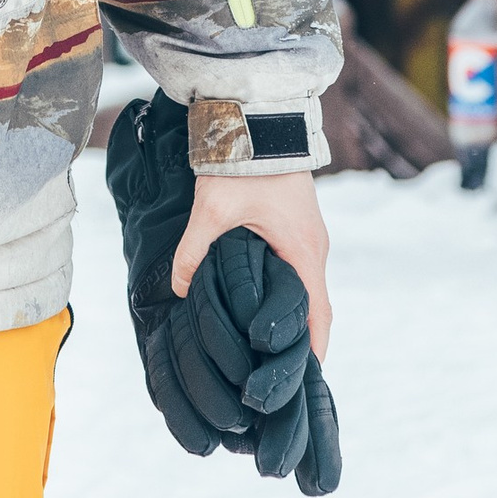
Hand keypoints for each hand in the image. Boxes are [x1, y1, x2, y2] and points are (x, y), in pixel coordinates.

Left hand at [105, 95, 342, 496]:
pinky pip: (299, 271)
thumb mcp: (213, 210)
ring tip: (272, 353)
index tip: (303, 385)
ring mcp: (308, 235)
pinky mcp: (297, 224)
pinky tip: (266, 307)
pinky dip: (289, 295)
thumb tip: (179, 290)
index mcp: (303, 250)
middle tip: (281, 379)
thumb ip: (194, 251)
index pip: (317, 316)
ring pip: (307, 289)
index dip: (311, 352)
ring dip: (294, 319)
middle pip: (315, 308)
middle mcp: (313, 247)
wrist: (258, 112)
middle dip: (301, 343)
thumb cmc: (242, 162)